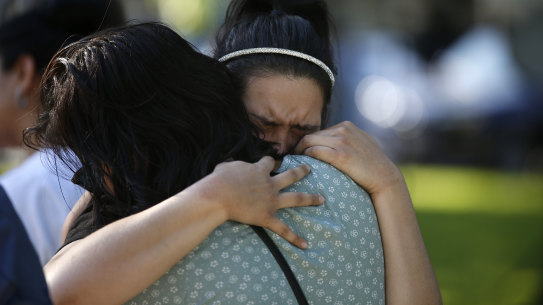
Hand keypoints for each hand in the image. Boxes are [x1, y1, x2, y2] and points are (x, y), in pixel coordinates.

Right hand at [205, 156, 323, 248]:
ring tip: (322, 199)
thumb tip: (227, 167)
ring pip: (296, 198)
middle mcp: (270, 184)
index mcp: (259, 170)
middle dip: (301, 171)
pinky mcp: (267, 217)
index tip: (273, 162)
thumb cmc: (219, 181)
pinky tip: (305, 245)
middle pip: (290, 175)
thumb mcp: (224, 167)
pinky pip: (283, 229)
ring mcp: (271, 200)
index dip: (271, 162)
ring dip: (310, 199)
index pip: (269, 162)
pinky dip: (294, 238)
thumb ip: (230, 166)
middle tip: (309, 169)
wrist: (219, 196)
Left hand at [294, 121, 403, 195]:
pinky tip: (301, 166)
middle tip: (290, 159)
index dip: (307, 143)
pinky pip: (314, 151)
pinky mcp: (341, 154)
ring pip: (309, 142)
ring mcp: (342, 141)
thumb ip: (347, 140)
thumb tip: (331, 143)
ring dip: (298, 152)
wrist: (384, 177)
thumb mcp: (361, 144)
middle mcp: (343, 129)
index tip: (299, 153)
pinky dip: (304, 157)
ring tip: (293, 163)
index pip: (319, 132)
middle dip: (298, 147)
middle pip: (311, 135)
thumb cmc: (372, 165)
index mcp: (346, 126)